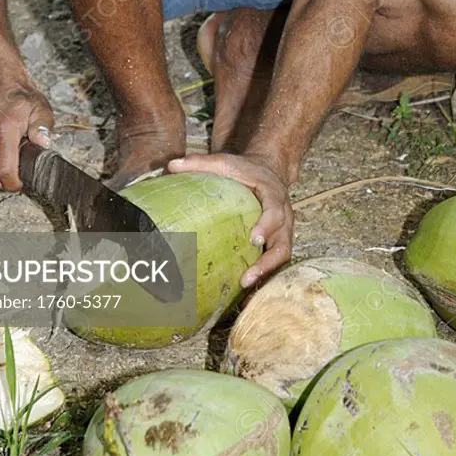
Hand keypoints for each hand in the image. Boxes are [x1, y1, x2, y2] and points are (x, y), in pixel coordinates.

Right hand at [0, 81, 52, 190]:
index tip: (21, 184)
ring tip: (11, 163)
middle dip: (6, 182)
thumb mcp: (40, 108)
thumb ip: (42, 127)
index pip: (4, 168)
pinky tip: (1, 157)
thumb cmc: (20, 97)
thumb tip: (43, 143)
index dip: (13, 183)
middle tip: (19, 177)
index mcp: (5, 129)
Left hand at [166, 152, 293, 287]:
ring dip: (265, 274)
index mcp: (274, 195)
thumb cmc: (245, 170)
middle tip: (247, 276)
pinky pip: (275, 263)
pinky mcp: (277, 242)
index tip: (253, 239)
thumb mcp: (225, 162)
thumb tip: (171, 165)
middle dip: (268, 262)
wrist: (268, 172)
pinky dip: (263, 277)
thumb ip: (201, 163)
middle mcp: (284, 217)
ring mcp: (283, 232)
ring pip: (282, 257)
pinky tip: (244, 293)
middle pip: (283, 243)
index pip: (276, 211)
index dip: (267, 226)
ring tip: (244, 288)